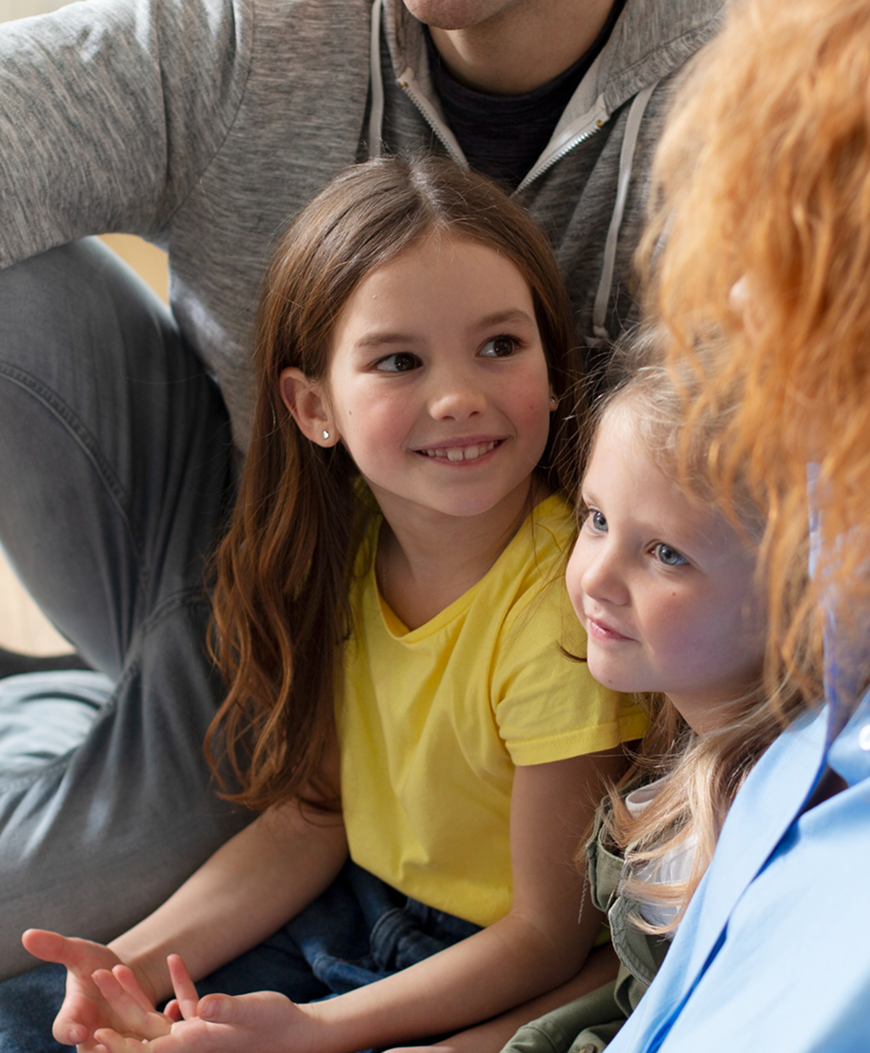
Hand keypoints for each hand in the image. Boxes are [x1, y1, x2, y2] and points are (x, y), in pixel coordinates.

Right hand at [21, 928, 159, 1050]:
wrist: (123, 974)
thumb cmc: (94, 964)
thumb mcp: (79, 954)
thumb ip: (57, 948)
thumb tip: (28, 935)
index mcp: (74, 1019)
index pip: (64, 1030)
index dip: (69, 1031)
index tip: (78, 1030)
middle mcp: (95, 1037)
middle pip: (99, 1047)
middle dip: (109, 1044)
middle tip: (115, 1039)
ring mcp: (121, 1039)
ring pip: (130, 1043)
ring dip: (140, 1036)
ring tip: (150, 1025)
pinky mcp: (146, 1036)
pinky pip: (156, 1033)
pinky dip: (165, 1021)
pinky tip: (175, 1006)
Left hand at [93, 955, 308, 1052]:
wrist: (299, 1034)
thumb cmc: (278, 1025)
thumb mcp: (253, 1013)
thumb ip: (227, 1009)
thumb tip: (202, 1007)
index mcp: (197, 1045)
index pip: (152, 1048)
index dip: (122, 1044)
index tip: (95, 1033)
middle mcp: (193, 1042)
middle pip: (146, 1028)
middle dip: (119, 1006)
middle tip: (98, 977)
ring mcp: (201, 1032)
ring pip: (159, 1015)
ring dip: (139, 994)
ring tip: (119, 968)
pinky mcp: (211, 1021)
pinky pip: (187, 1003)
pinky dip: (179, 984)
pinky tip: (175, 959)